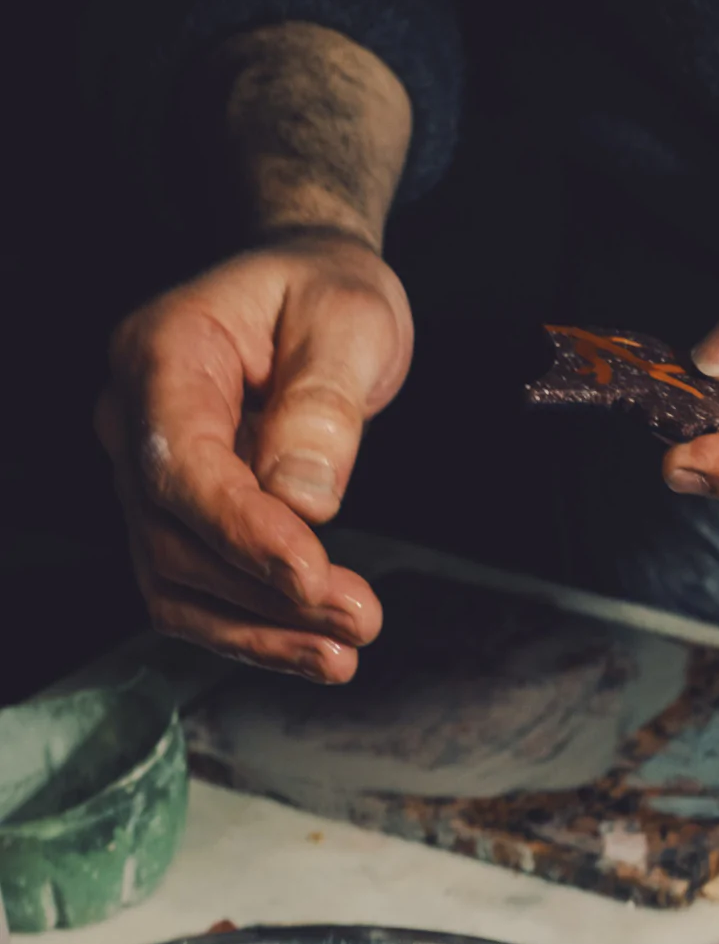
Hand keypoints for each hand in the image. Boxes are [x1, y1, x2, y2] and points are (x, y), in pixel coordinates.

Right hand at [96, 231, 412, 678]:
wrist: (308, 289)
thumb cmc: (324, 292)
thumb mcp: (349, 319)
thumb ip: (324, 403)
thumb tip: (304, 500)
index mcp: (161, 353)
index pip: (178, 463)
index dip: (240, 530)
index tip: (312, 574)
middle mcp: (132, 418)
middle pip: (171, 535)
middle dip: (264, 593)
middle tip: (361, 618)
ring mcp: (145, 472)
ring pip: (174, 581)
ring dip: (259, 629)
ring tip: (346, 651)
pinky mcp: (175, 516)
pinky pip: (196, 591)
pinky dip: (253, 631)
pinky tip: (318, 654)